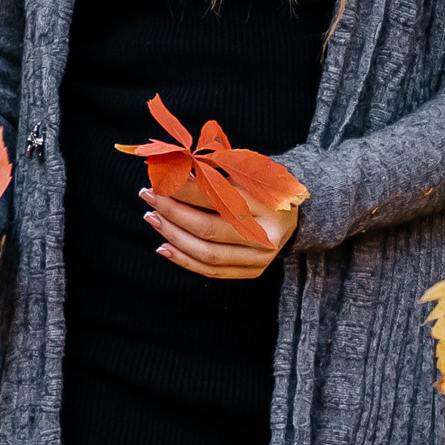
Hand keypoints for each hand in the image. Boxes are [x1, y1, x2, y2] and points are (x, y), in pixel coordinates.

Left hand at [143, 182, 301, 281]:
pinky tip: (164, 246)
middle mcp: (266, 236)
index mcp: (267, 205)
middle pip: (209, 229)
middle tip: (149, 196)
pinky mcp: (253, 272)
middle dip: (173, 213)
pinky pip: (212, 271)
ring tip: (153, 218)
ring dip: (173, 236)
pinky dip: (184, 260)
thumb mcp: (246, 175)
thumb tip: (170, 172)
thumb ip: (214, 175)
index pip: (217, 199)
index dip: (185, 190)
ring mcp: (261, 259)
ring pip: (207, 254)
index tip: (161, 179)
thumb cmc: (263, 188)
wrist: (295, 214)